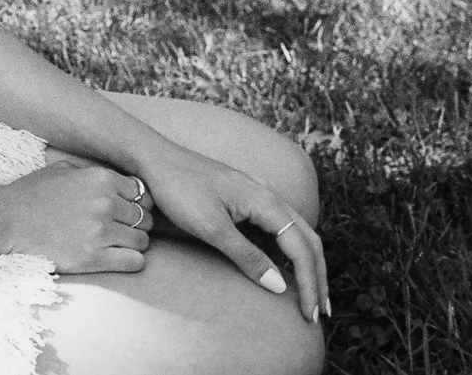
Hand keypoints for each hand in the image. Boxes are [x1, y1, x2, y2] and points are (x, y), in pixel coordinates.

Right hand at [0, 159, 153, 273]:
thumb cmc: (31, 193)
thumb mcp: (61, 169)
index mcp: (100, 178)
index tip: (126, 209)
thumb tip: (116, 181)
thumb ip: (92, 172)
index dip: (136, 201)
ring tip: (117, 243)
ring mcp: (101, 232)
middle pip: (146, 217)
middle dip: (137, 222)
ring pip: (143, 240)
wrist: (5, 219)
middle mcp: (105, 203)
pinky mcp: (94, 258)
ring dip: (134, 242)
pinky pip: (135, 261)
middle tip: (120, 227)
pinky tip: (119, 257)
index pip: (142, 192)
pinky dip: (132, 260)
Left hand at [138, 142, 329, 322]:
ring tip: (309, 294)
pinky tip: (281, 267)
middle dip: (317, 277)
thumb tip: (280, 286)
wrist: (152, 157)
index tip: (310, 314)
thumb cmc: (177, 189)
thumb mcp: (211, 227)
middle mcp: (268, 195)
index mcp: (266, 201)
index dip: (310, 283)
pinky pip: (277, 226)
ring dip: (306, 264)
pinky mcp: (243, 197)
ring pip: (295, 232)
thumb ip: (246, 256)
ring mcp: (257, 194)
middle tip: (320, 311)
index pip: (302, 248)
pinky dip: (286, 250)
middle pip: (307, 240)